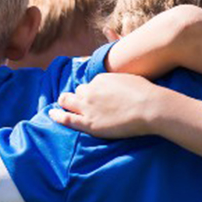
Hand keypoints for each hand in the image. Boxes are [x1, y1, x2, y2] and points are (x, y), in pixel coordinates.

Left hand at [49, 73, 167, 138]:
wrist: (150, 107)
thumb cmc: (146, 93)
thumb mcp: (129, 78)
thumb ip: (117, 81)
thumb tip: (116, 84)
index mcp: (100, 79)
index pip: (91, 84)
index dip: (93, 91)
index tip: (97, 96)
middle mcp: (91, 91)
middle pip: (78, 91)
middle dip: (78, 96)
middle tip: (79, 101)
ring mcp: (88, 107)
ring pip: (68, 101)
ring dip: (66, 103)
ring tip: (63, 106)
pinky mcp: (89, 122)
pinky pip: (66, 118)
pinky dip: (57, 115)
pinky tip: (51, 115)